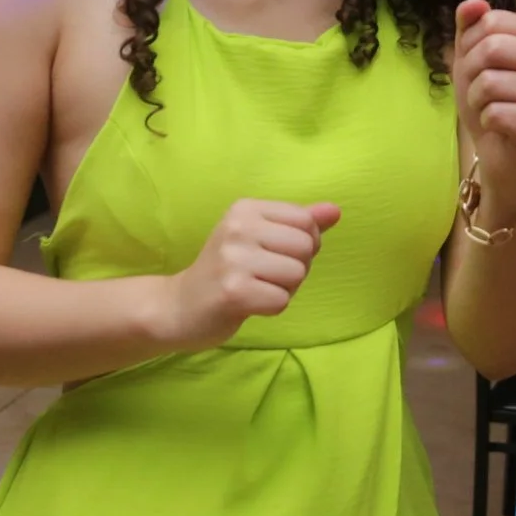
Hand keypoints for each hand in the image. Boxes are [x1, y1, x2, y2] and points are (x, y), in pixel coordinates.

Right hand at [157, 199, 340, 349]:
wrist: (179, 306)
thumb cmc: (227, 270)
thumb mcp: (259, 237)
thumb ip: (298, 223)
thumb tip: (335, 211)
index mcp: (245, 208)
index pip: (306, 220)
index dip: (306, 244)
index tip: (278, 255)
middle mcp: (238, 227)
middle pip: (306, 247)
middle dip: (296, 268)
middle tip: (265, 275)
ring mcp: (233, 259)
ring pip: (297, 274)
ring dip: (285, 289)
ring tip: (257, 288)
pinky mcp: (233, 292)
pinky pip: (282, 301)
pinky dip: (272, 307)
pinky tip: (250, 303)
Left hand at [454, 0, 515, 208]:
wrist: (500, 152)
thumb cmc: (488, 100)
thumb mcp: (471, 58)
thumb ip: (469, 27)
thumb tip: (473, 3)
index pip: (489, 21)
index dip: (470, 46)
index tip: (479, 67)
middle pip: (491, 48)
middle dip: (471, 75)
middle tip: (482, 93)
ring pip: (489, 83)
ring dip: (478, 102)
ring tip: (493, 110)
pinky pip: (495, 113)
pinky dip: (487, 123)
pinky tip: (502, 128)